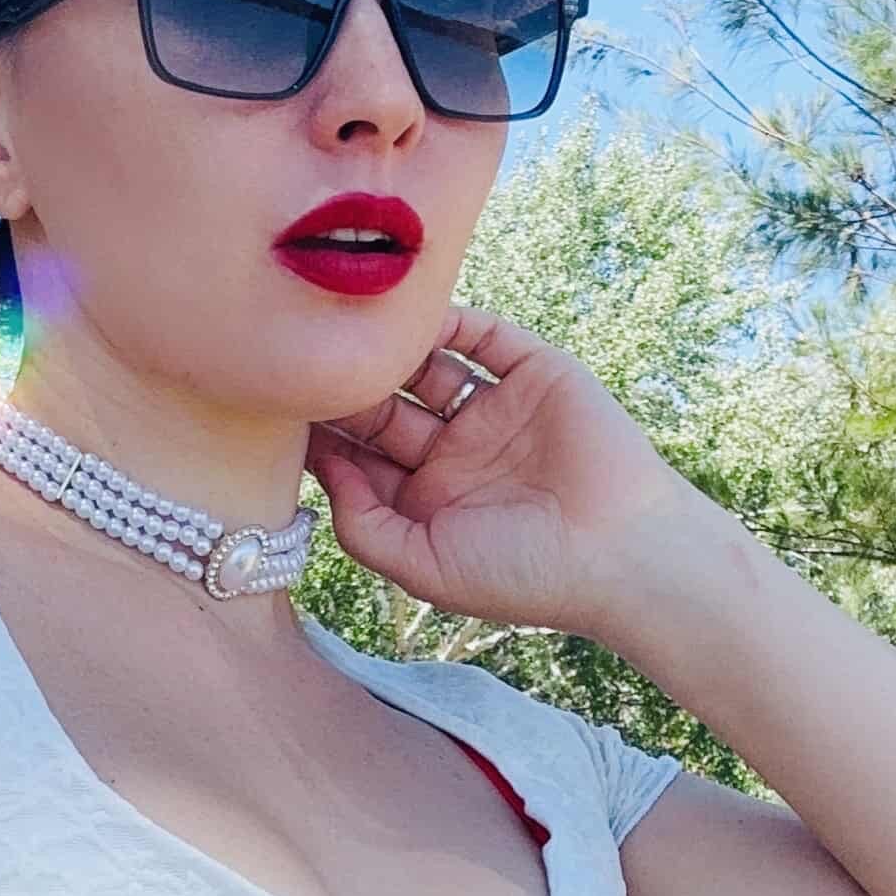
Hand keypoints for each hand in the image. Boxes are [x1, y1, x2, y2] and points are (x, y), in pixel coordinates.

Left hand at [303, 302, 699, 639]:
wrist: (624, 557)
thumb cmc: (524, 577)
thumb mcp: (424, 567)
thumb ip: (363, 525)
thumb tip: (321, 469)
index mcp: (426, 496)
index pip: (358, 454)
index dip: (319, 434)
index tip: (272, 412)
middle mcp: (453, 447)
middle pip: (382, 404)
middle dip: (344, 387)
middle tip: (300, 363)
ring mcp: (492, 408)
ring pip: (425, 365)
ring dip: (387, 352)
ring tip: (349, 336)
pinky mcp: (533, 373)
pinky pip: (483, 335)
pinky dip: (447, 320)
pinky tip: (409, 318)